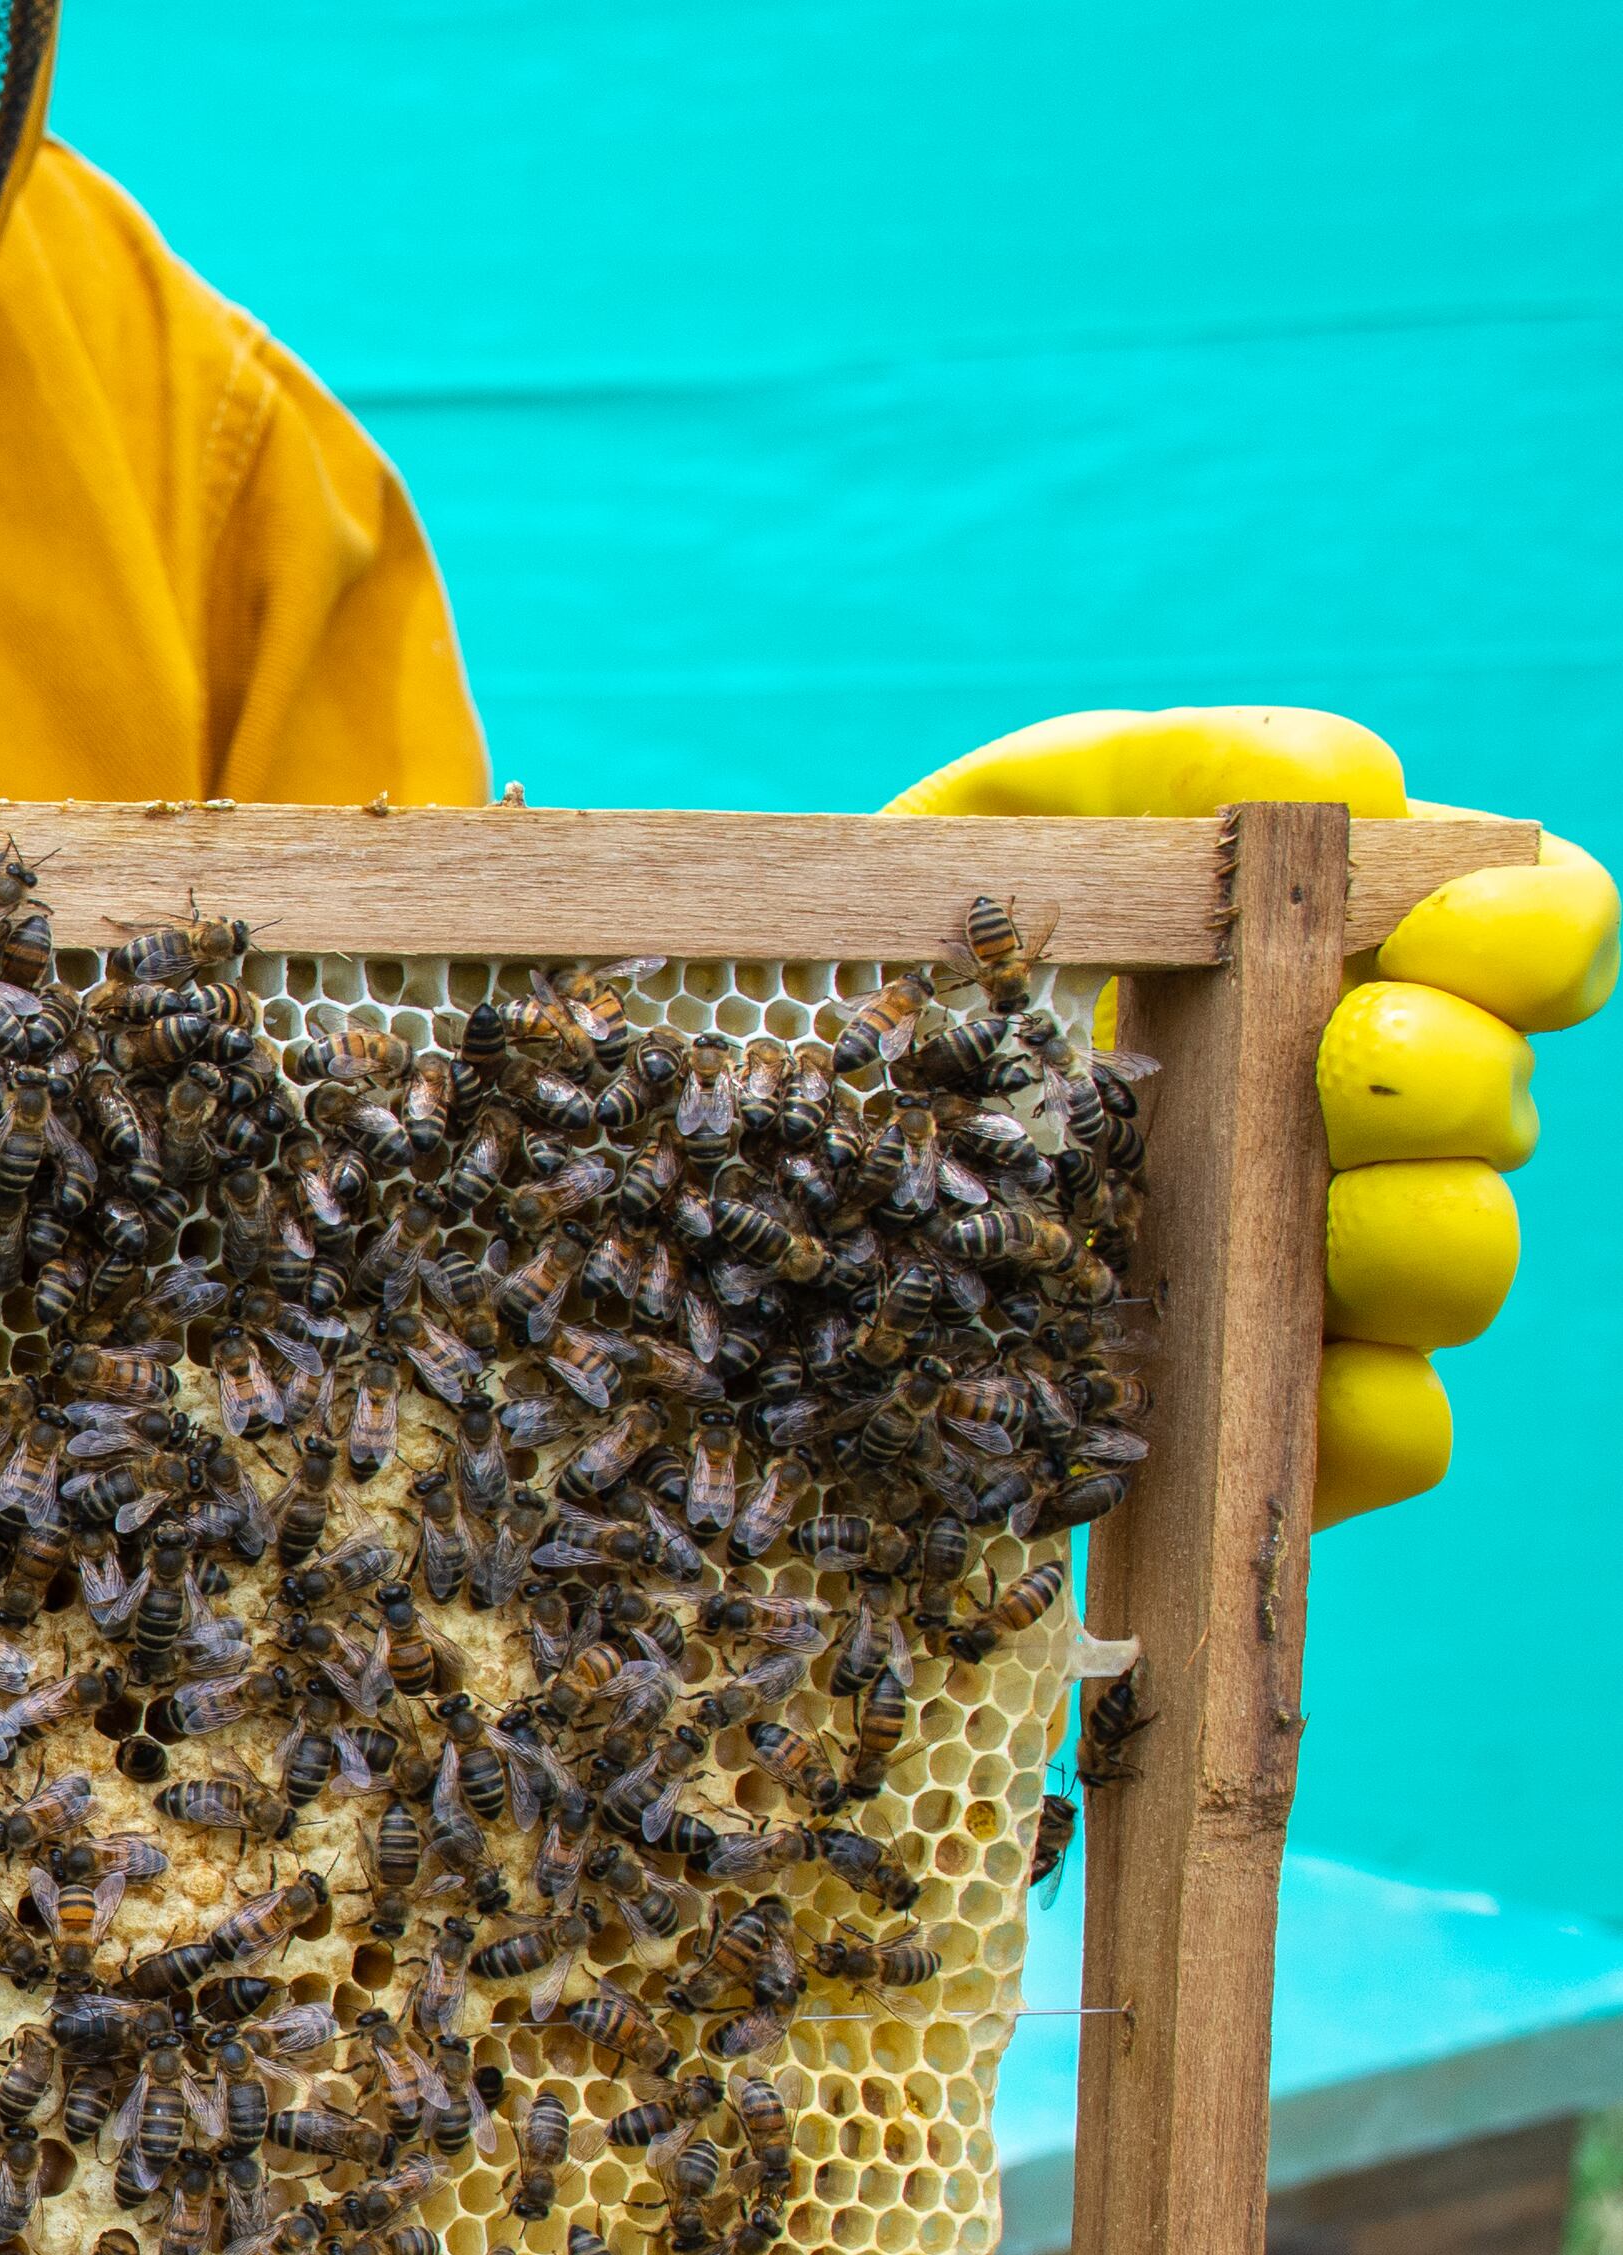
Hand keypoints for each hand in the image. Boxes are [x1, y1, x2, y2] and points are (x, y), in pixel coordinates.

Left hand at [892, 705, 1613, 1521]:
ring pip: (1442, 1278)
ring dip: (1417, 1246)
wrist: (767, 1105)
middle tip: (1354, 1062)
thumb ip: (1157, 769)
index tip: (1459, 928)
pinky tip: (1280, 1399)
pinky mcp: (1224, 1417)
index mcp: (1337, 972)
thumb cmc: (917, 931)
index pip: (1517, 945)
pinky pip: (1362, 1443)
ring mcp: (1292, 1274)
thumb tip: (1331, 781)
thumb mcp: (1016, 819)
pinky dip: (1343, 1421)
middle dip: (1448, 1087)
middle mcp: (1349, 1127)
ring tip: (1337, 1226)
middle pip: (1486, 1119)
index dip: (1528, 938)